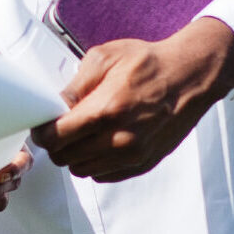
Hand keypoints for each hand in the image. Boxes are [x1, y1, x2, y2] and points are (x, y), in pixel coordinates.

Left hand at [32, 16, 233, 183]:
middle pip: (65, 158)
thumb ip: (74, 86)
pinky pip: (105, 175)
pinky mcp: (145, 163)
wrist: (191, 76)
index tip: (43, 124)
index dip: (42, 132)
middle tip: (62, 127)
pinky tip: (101, 141)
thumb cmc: (148, 63)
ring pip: (82, 169)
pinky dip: (96, 162)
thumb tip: (54, 106)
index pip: (56, 138)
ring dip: (76, 154)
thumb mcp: (103, 59)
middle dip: (57, 143)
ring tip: (83, 133)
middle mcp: (120, 140)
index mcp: (106, 111)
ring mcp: (134, 155)